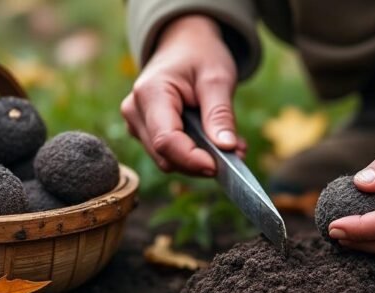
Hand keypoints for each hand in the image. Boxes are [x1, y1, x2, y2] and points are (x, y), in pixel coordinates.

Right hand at [121, 14, 245, 175]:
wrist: (183, 43)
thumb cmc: (200, 55)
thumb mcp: (217, 78)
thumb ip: (220, 114)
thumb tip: (226, 148)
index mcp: (150, 93)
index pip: (166, 141)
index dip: (192, 159)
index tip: (220, 166)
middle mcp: (135, 111)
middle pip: (165, 156)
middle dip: (202, 161)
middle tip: (239, 153)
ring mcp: (136, 123)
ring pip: (168, 160)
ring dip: (201, 160)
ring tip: (232, 144)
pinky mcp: (145, 131)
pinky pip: (169, 154)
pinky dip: (195, 154)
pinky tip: (217, 141)